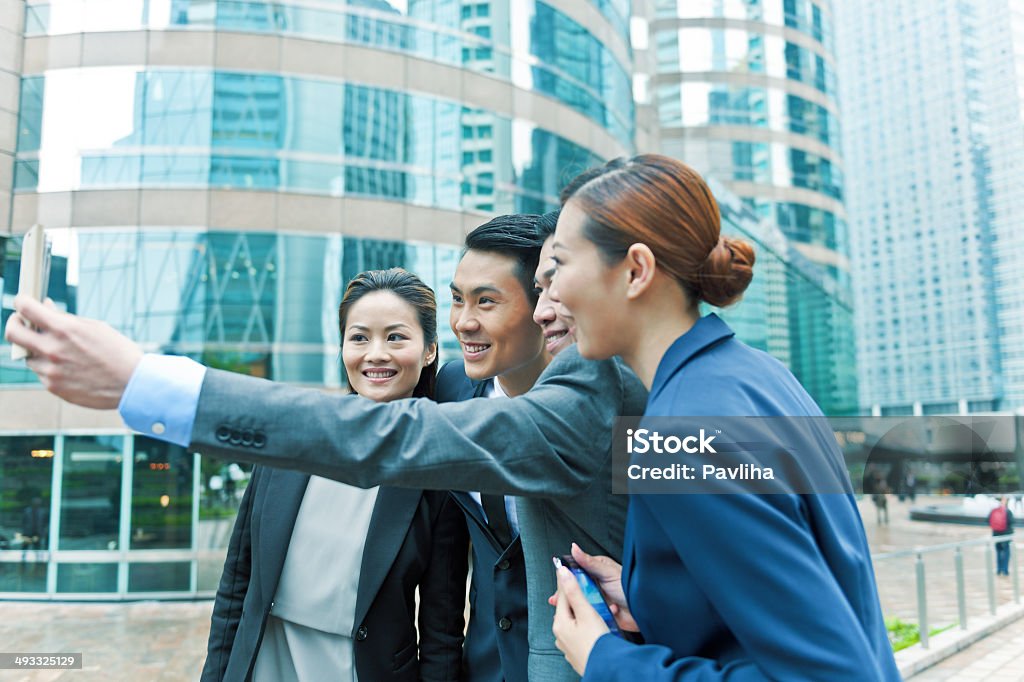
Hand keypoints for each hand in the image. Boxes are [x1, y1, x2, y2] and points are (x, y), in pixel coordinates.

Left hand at [5, 295, 142, 408]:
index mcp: (64, 329)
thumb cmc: (118, 353)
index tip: (23, 303)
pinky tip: (70, 367)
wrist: (133, 384)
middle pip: (13, 333)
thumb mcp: (94, 328)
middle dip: (14, 324)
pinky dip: (49, 367)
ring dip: (36, 350)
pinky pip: (41, 373)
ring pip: (27, 356)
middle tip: (21, 323)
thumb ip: (65, 318)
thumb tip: (44, 307)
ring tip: (59, 351)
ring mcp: (50, 370)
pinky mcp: (53, 387)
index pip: (26, 308)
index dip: (21, 302)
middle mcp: (52, 349)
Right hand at [548, 543, 638, 631]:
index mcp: (595, 571)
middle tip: (559, 600)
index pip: (575, 572)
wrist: (643, 611)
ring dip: (577, 607)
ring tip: (572, 610)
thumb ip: (589, 562)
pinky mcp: (599, 614)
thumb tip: (574, 548)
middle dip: (567, 596)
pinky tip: (591, 615)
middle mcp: (595, 585)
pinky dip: (588, 616)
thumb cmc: (629, 586)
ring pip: (580, 603)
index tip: (559, 582)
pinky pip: (588, 615)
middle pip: (575, 589)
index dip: (565, 578)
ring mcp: (596, 600)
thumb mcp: (607, 572)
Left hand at [552, 564, 608, 675]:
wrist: (608, 669)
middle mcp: (561, 635)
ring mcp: (568, 646)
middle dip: (576, 598)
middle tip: (584, 588)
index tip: (567, 569)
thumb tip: (562, 573)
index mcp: (560, 623)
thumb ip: (574, 591)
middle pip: (568, 609)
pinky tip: (595, 626)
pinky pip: (580, 634)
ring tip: (594, 607)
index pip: (562, 595)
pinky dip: (586, 626)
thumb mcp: (586, 612)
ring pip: (574, 622)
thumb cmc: (598, 643)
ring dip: (582, 613)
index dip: (567, 581)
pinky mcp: (578, 653)